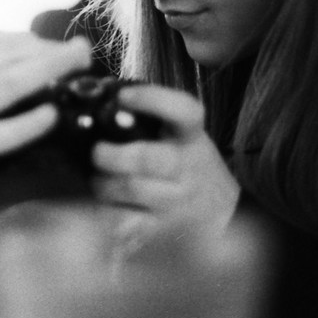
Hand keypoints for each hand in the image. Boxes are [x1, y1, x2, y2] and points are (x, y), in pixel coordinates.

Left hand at [90, 85, 240, 244]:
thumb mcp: (181, 135)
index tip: (123, 96)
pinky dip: (108, 215)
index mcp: (190, 136)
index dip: (153, 99)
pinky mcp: (159, 227)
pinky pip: (125, 221)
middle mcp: (185, 166)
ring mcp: (174, 199)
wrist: (220, 216)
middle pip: (147, 157)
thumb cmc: (185, 163)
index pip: (183, 111)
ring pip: (131, 188)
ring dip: (103, 183)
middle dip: (113, 154)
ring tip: (97, 180)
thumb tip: (102, 90)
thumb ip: (149, 115)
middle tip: (97, 152)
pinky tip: (103, 209)